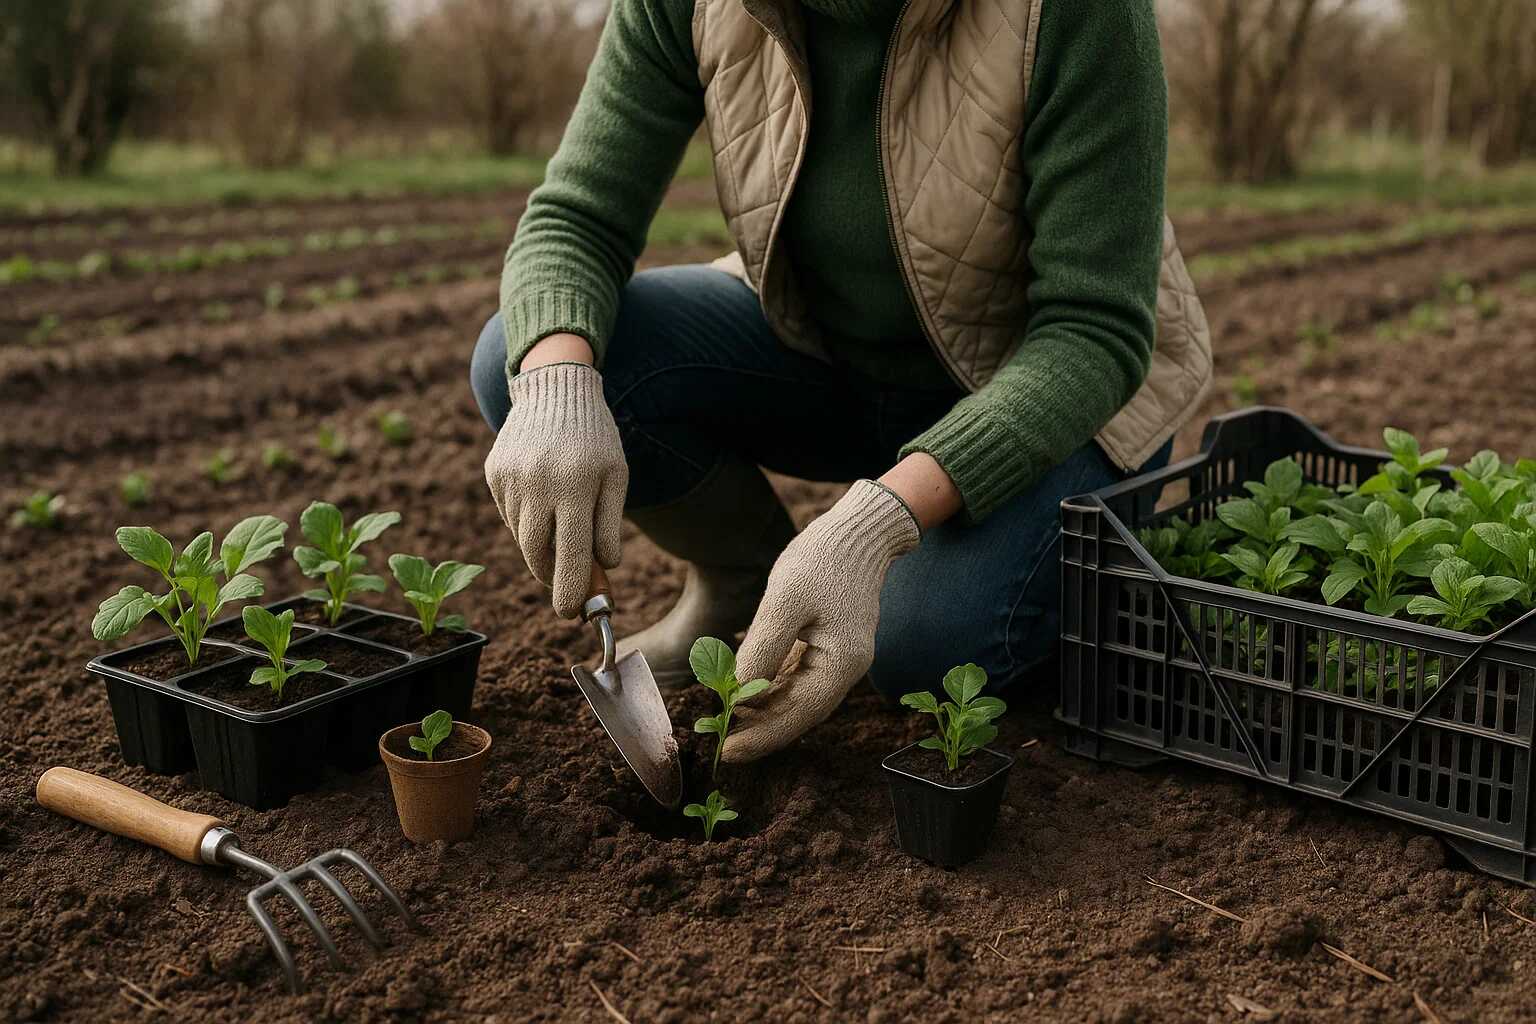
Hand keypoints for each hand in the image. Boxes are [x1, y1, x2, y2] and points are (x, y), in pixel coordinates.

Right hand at [483, 359, 626, 617]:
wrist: (556, 388)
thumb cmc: (595, 439)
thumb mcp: (616, 475)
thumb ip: (609, 524)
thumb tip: (604, 567)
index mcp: (576, 485)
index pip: (570, 553)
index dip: (569, 589)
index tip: (570, 613)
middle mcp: (539, 483)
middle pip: (538, 553)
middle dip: (552, 576)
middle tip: (566, 585)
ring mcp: (511, 479)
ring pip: (521, 537)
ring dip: (540, 548)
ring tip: (560, 530)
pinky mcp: (494, 473)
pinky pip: (509, 515)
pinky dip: (526, 521)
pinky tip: (542, 500)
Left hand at [722, 480, 920, 762]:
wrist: (857, 530)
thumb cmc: (824, 558)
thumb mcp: (786, 599)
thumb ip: (764, 648)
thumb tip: (740, 691)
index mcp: (842, 662)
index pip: (799, 714)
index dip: (763, 736)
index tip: (729, 751)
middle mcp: (845, 669)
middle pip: (799, 713)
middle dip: (761, 730)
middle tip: (722, 746)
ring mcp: (837, 659)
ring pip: (797, 699)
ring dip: (764, 713)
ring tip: (728, 725)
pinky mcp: (826, 647)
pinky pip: (797, 679)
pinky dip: (772, 691)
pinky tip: (746, 698)